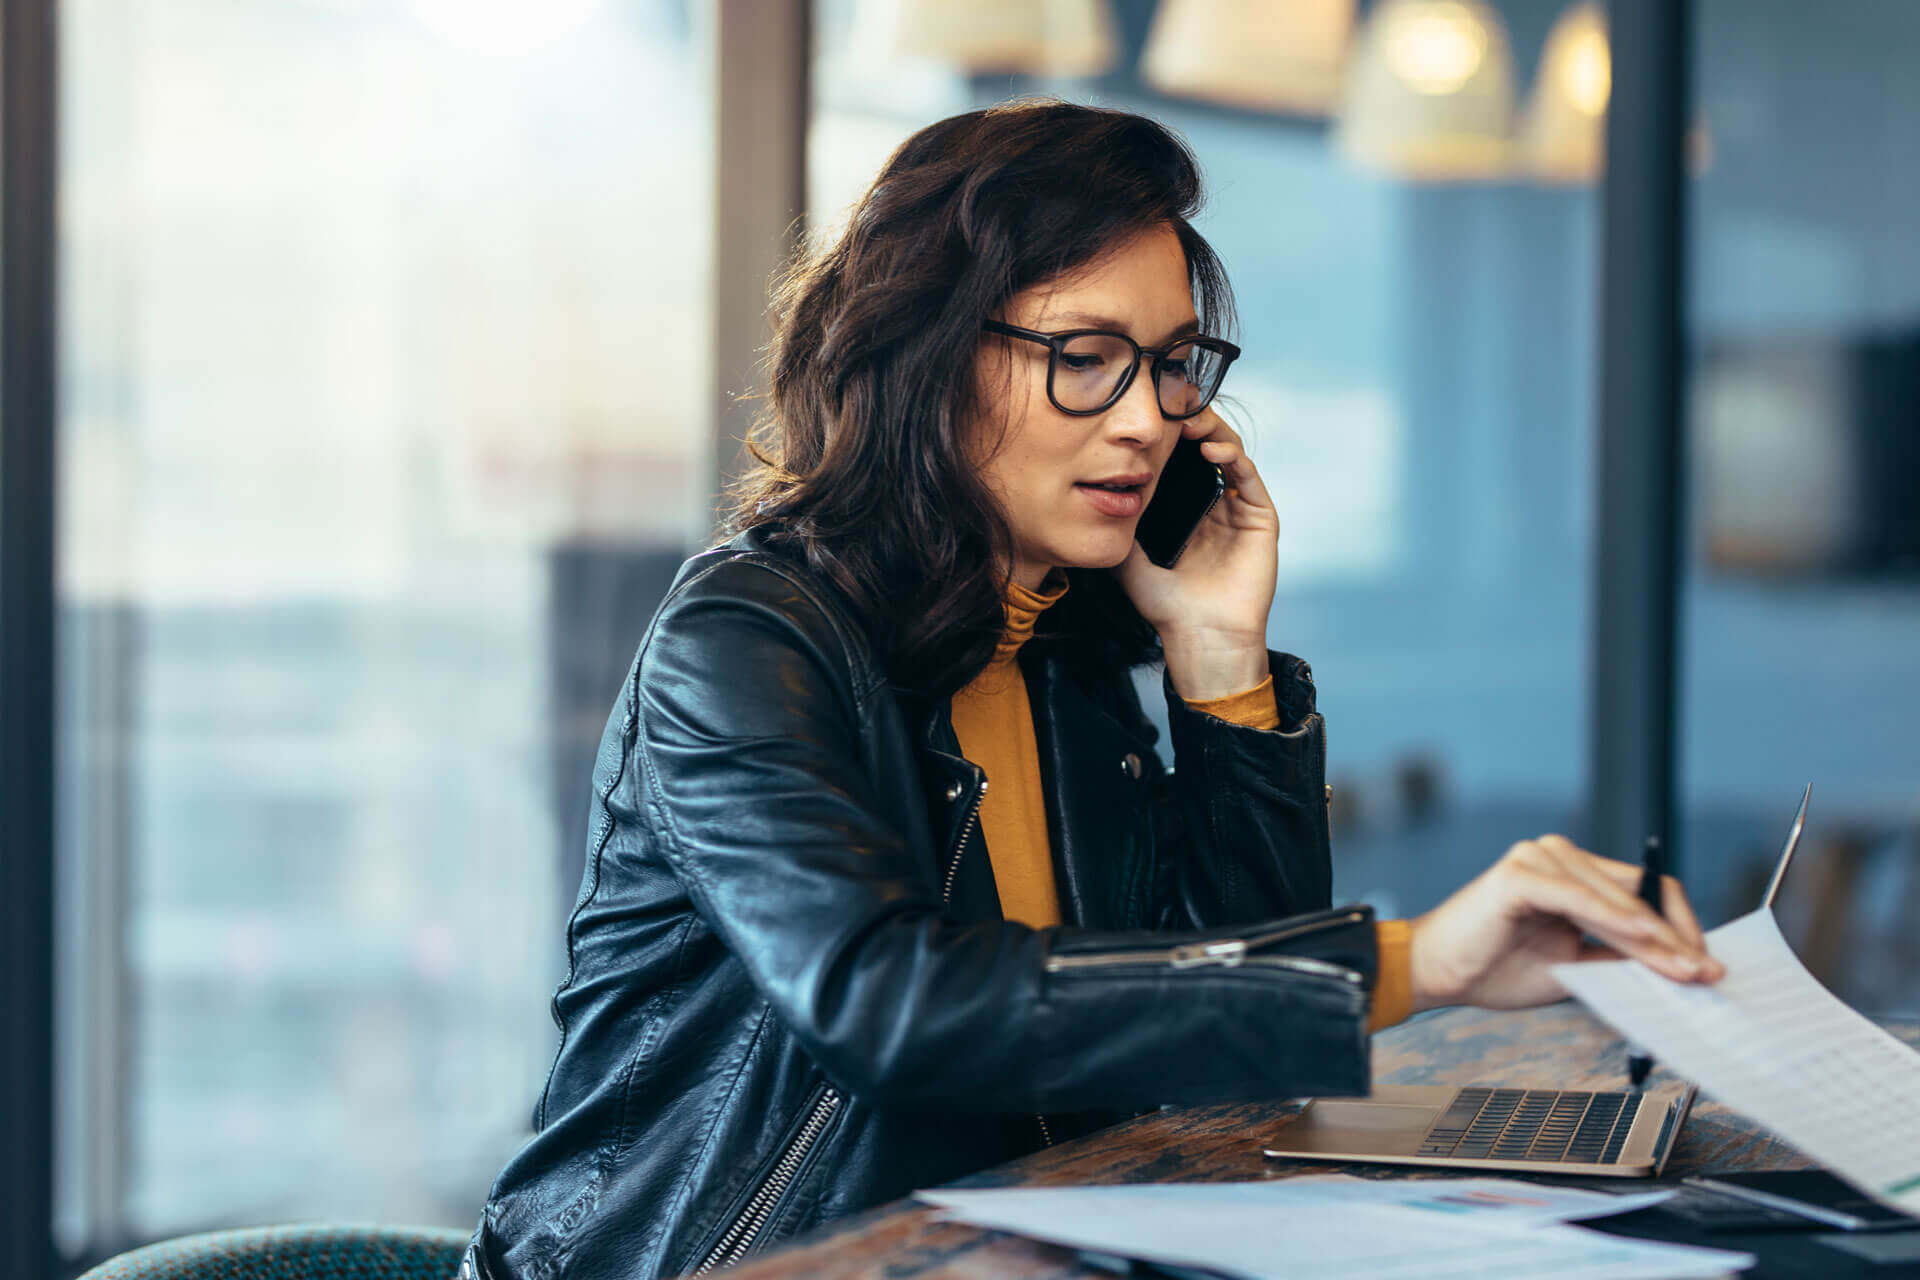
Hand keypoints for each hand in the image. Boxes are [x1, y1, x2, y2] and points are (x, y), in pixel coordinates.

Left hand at [1114, 408, 1279, 700]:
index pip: (1180, 459)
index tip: (1149, 414)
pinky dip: (1232, 457)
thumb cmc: (1165, 605)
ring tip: (1189, 419)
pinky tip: (1211, 449)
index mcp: (1187, 509)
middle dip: (1191, 422)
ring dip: (1211, 431)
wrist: (1199, 637)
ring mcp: (1240, 509)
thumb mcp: (1128, 557)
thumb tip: (1089, 494)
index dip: (1168, 435)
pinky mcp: (1261, 518)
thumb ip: (1116, 525)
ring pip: (1230, 453)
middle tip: (1171, 403)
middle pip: (1207, 447)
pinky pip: (1249, 477)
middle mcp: (1216, 504)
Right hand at [1408, 834, 1723, 1011]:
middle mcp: (1557, 854)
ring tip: (1685, 969)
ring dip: (1656, 938)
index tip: (1702, 966)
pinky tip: (1645, 942)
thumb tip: (1674, 969)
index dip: (1679, 929)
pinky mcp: (1521, 874)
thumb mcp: (1572, 967)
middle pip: (1640, 893)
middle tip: (1707, 974)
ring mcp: (1539, 858)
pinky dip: (1617, 921)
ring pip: (1617, 900)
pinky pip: (1581, 900)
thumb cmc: (1491, 967)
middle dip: (1677, 938)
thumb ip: (1616, 958)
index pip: (1644, 893)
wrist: (1434, 972)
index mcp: (1570, 872)